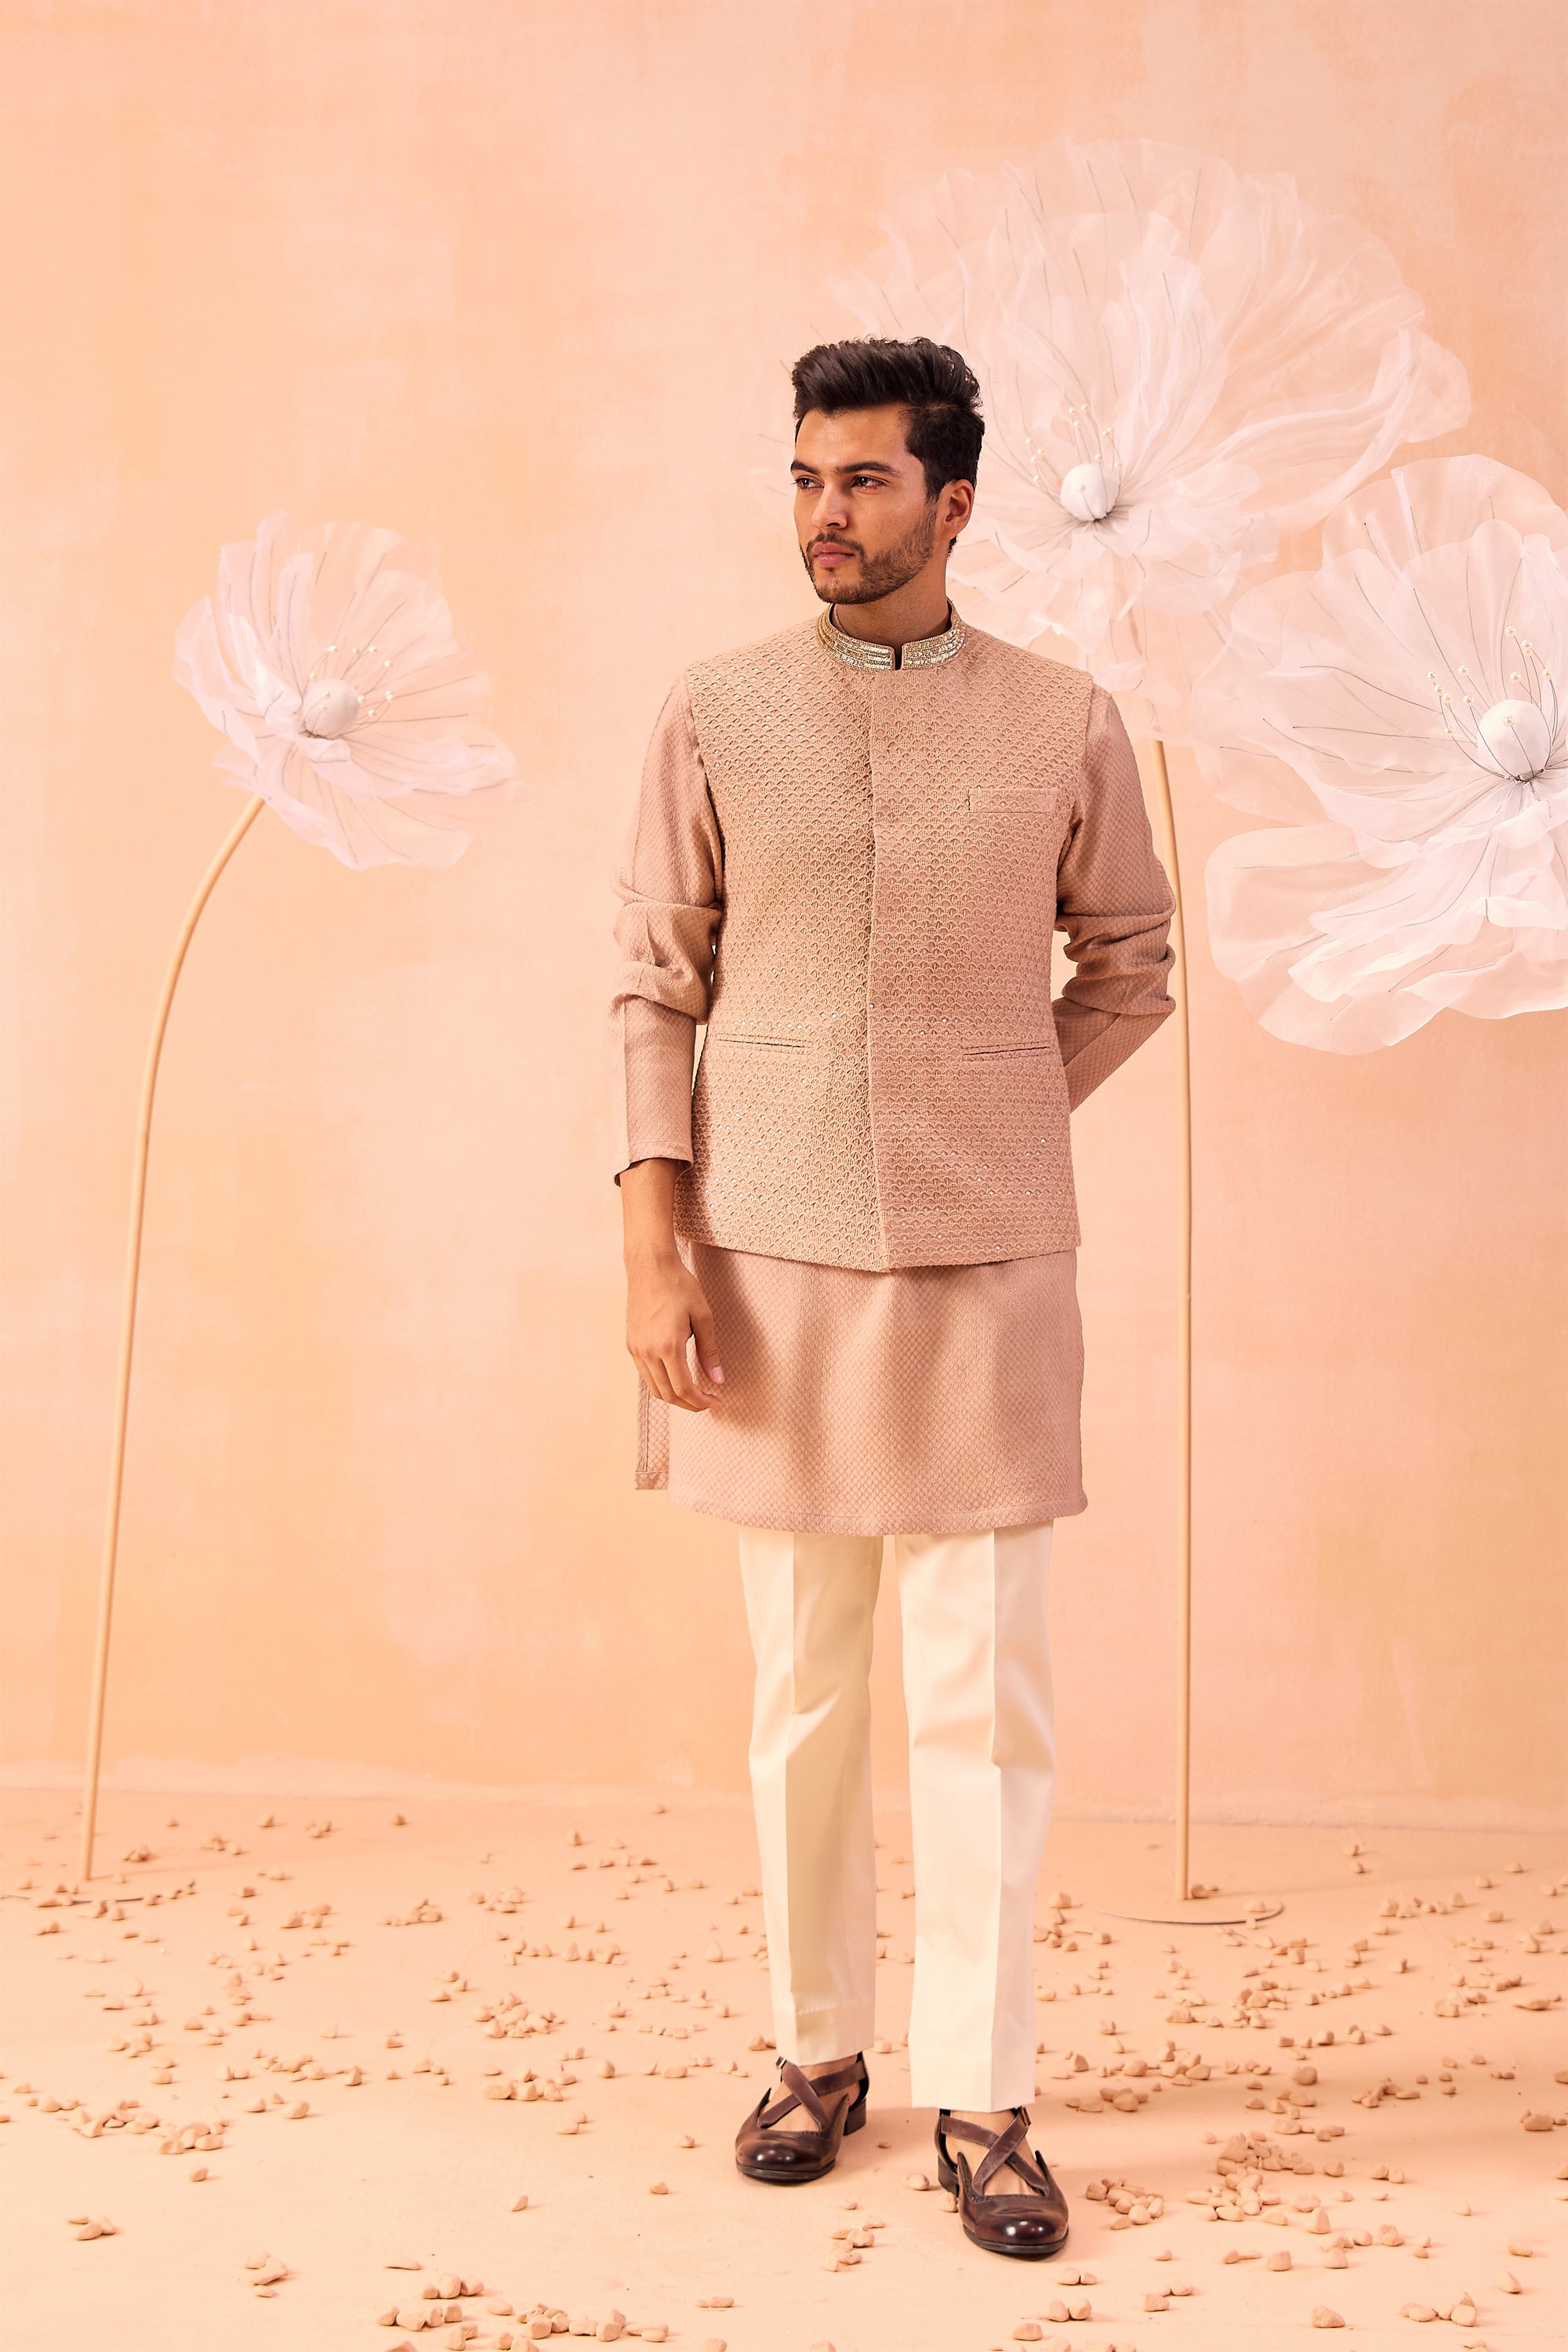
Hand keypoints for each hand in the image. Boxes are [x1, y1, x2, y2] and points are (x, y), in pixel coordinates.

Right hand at [626, 1252, 724, 1411]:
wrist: (650, 1266)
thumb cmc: (679, 1286)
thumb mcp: (703, 1317)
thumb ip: (710, 1352)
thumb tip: (718, 1380)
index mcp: (668, 1346)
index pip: (684, 1389)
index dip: (700, 1401)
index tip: (715, 1400)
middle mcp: (647, 1352)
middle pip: (668, 1394)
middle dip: (689, 1404)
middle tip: (707, 1401)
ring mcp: (636, 1349)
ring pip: (654, 1388)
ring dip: (674, 1396)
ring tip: (693, 1393)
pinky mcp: (631, 1344)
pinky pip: (645, 1375)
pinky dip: (661, 1384)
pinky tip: (676, 1378)